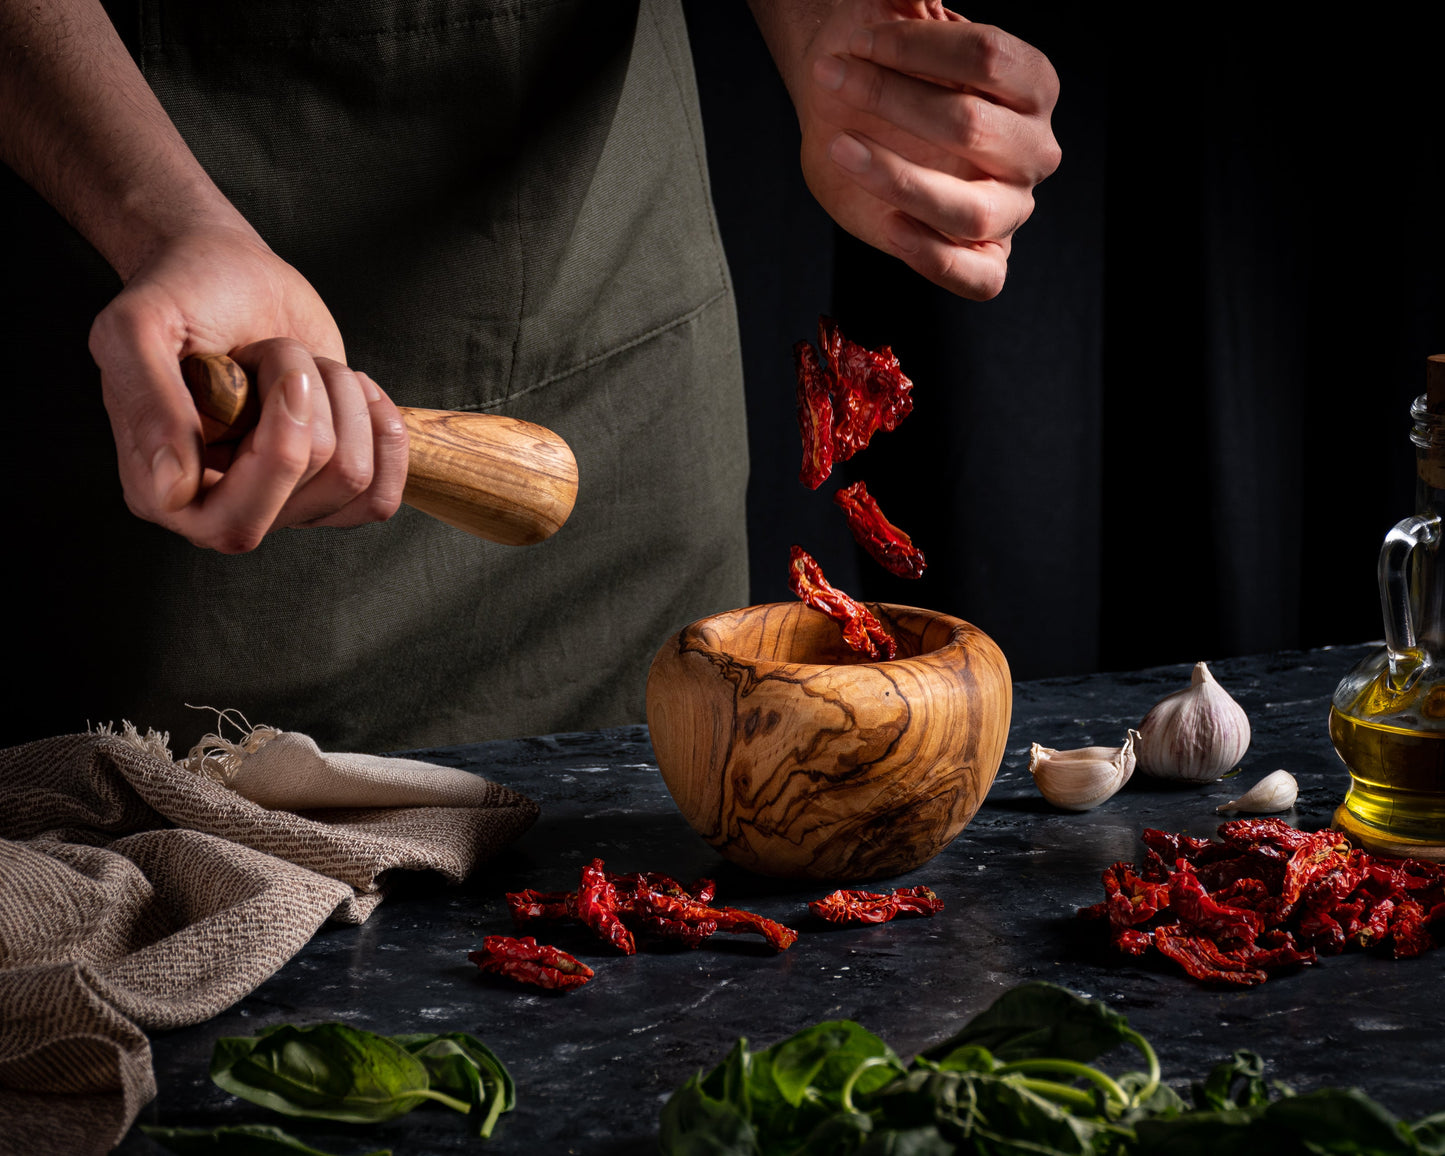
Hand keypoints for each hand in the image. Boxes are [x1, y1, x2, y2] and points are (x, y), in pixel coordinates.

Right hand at [88, 226, 408, 552]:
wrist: (229, 274)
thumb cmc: (181, 294)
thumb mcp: (137, 327)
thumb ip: (147, 402)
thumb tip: (171, 490)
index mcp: (158, 490)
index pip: (238, 523)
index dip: (278, 446)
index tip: (267, 366)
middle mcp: (216, 508)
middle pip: (310, 490)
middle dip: (314, 405)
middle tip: (281, 353)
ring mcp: (277, 501)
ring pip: (352, 479)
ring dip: (341, 399)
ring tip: (301, 364)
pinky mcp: (325, 485)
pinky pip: (381, 494)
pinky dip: (381, 428)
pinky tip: (350, 389)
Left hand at [794, 1, 1059, 298]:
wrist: (853, 114)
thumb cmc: (882, 69)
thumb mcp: (892, 24)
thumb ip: (906, 3)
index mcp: (1031, 84)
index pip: (987, 56)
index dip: (915, 46)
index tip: (857, 40)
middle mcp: (1032, 149)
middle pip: (969, 125)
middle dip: (890, 99)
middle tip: (832, 79)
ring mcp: (1011, 208)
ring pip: (968, 210)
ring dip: (896, 180)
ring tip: (842, 149)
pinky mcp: (984, 257)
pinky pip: (977, 278)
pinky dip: (931, 257)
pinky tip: (888, 225)